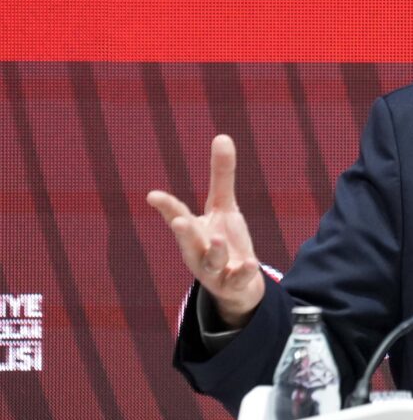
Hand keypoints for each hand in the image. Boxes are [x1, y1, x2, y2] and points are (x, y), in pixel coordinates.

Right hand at [147, 135, 263, 327]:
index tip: (153, 195)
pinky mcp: (233, 283)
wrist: (238, 284)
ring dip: (214, 251)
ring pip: (210, 262)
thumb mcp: (224, 207)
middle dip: (183, 233)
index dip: (167, 206)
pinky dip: (242, 273)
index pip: (177, 216)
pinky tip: (251, 264)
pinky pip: (237, 280)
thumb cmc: (224, 240)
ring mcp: (215, 270)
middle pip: (188, 242)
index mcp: (193, 231)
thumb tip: (222, 135)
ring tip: (218, 239)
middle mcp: (198, 251)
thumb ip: (221, 176)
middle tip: (179, 222)